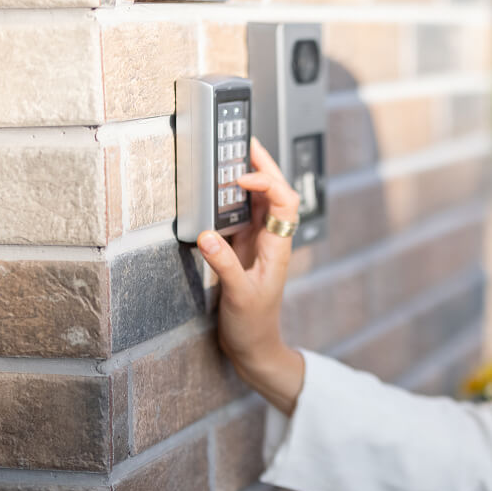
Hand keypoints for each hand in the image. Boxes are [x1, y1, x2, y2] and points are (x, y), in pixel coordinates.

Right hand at [197, 137, 304, 414]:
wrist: (254, 348)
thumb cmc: (253, 325)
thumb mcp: (238, 296)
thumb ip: (224, 265)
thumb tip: (207, 234)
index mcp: (278, 246)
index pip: (284, 201)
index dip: (267, 182)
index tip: (241, 178)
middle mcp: (272, 240)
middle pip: (276, 193)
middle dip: (264, 166)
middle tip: (246, 142)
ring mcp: (258, 244)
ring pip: (260, 202)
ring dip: (250, 178)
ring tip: (234, 155)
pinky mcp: (243, 250)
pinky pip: (242, 216)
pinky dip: (232, 199)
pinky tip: (219, 189)